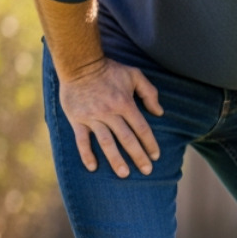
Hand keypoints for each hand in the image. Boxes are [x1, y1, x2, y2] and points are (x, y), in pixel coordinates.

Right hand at [58, 58, 163, 177]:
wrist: (79, 63)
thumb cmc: (109, 69)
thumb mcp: (134, 75)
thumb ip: (150, 93)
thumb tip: (159, 113)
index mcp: (125, 103)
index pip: (141, 128)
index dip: (150, 143)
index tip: (156, 156)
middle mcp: (109, 112)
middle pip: (127, 139)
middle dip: (138, 156)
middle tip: (147, 171)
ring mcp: (92, 117)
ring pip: (106, 142)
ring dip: (115, 160)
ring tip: (124, 174)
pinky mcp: (77, 119)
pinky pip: (81, 140)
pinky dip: (86, 154)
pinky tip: (93, 167)